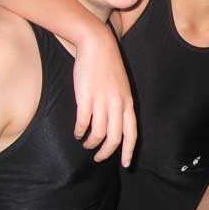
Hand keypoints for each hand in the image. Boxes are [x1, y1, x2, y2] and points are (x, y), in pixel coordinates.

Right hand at [73, 29, 136, 166]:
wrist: (98, 45)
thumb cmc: (108, 66)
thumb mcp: (121, 87)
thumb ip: (121, 104)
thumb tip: (116, 123)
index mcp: (128, 102)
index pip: (132, 133)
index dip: (128, 151)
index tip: (125, 164)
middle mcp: (117, 104)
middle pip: (114, 138)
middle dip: (106, 152)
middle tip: (98, 157)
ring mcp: (102, 101)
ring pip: (98, 134)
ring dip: (91, 143)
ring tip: (85, 143)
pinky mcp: (86, 98)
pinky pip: (83, 123)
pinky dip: (79, 131)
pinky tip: (76, 132)